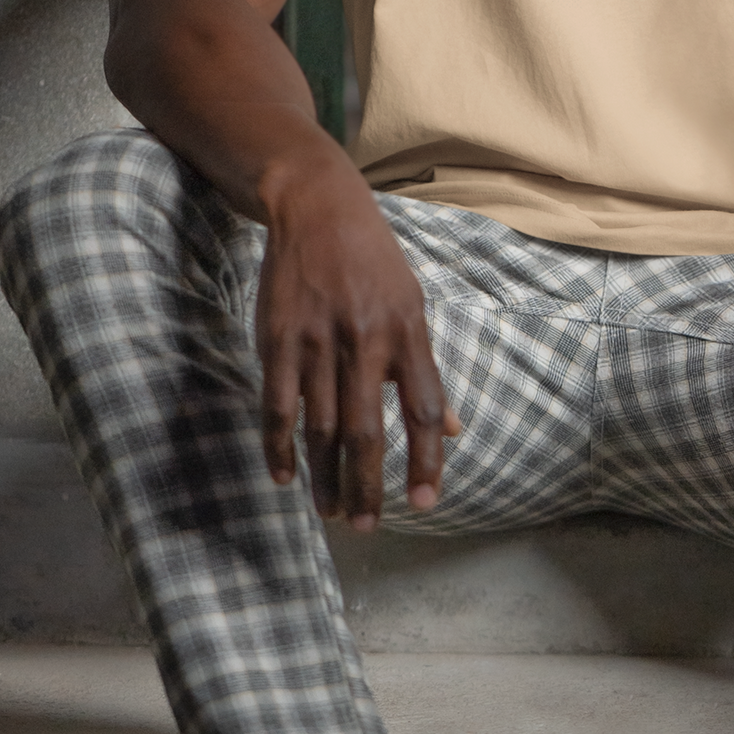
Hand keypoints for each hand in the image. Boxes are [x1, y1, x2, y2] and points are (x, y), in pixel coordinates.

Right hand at [255, 146, 459, 530]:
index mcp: (407, 333)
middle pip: (366, 429)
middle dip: (368, 485)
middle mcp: (365, 340)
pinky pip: (278, 405)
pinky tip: (285, 477)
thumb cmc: (372, 261)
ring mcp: (317, 341)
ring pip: (320, 427)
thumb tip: (456, 428)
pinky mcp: (278, 339)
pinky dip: (279, 446)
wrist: (316, 207)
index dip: (427, 460)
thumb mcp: (413, 305)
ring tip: (331, 512)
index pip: (425, 409)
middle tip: (368, 527)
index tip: (424, 503)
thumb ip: (427, 370)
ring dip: (325, 477)